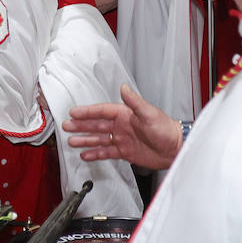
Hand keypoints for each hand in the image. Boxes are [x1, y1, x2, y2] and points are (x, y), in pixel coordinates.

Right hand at [62, 84, 182, 169]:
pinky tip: (86, 154)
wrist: (175, 148)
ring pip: (99, 139)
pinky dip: (95, 153)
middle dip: (81, 126)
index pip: (102, 111)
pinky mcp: (125, 152)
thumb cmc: (166, 129)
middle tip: (66, 126)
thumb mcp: (149, 113)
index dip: (88, 112)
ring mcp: (122, 139)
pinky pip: (106, 152)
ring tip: (71, 141)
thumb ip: (135, 102)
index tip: (74, 112)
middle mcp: (122, 126)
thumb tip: (124, 88)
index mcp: (125, 114)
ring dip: (85, 139)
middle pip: (97, 125)